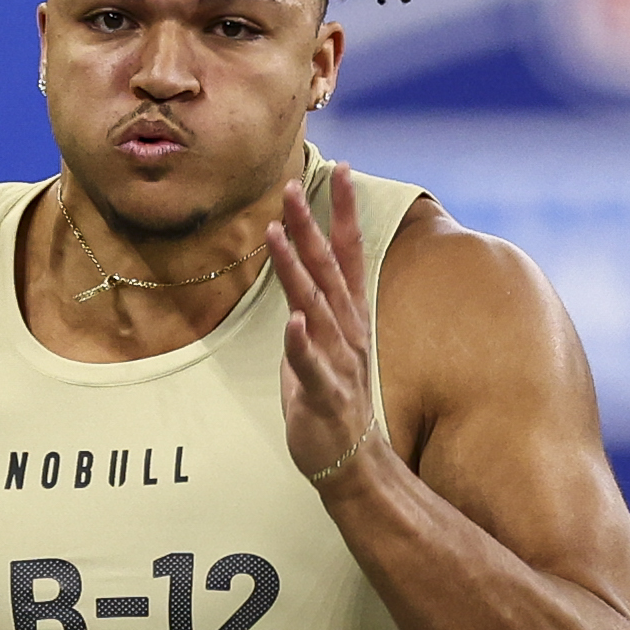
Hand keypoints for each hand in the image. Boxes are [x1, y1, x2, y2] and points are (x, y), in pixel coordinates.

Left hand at [270, 163, 380, 484]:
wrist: (350, 460)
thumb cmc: (331, 399)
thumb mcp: (321, 343)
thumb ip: (312, 305)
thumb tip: (299, 267)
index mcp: (348, 316)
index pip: (349, 253)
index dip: (343, 211)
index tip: (342, 169)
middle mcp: (347, 330)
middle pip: (328, 268)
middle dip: (310, 225)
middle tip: (292, 185)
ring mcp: (336, 361)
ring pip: (314, 307)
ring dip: (296, 270)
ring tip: (278, 233)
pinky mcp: (322, 394)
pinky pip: (310, 365)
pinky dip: (302, 343)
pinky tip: (294, 321)